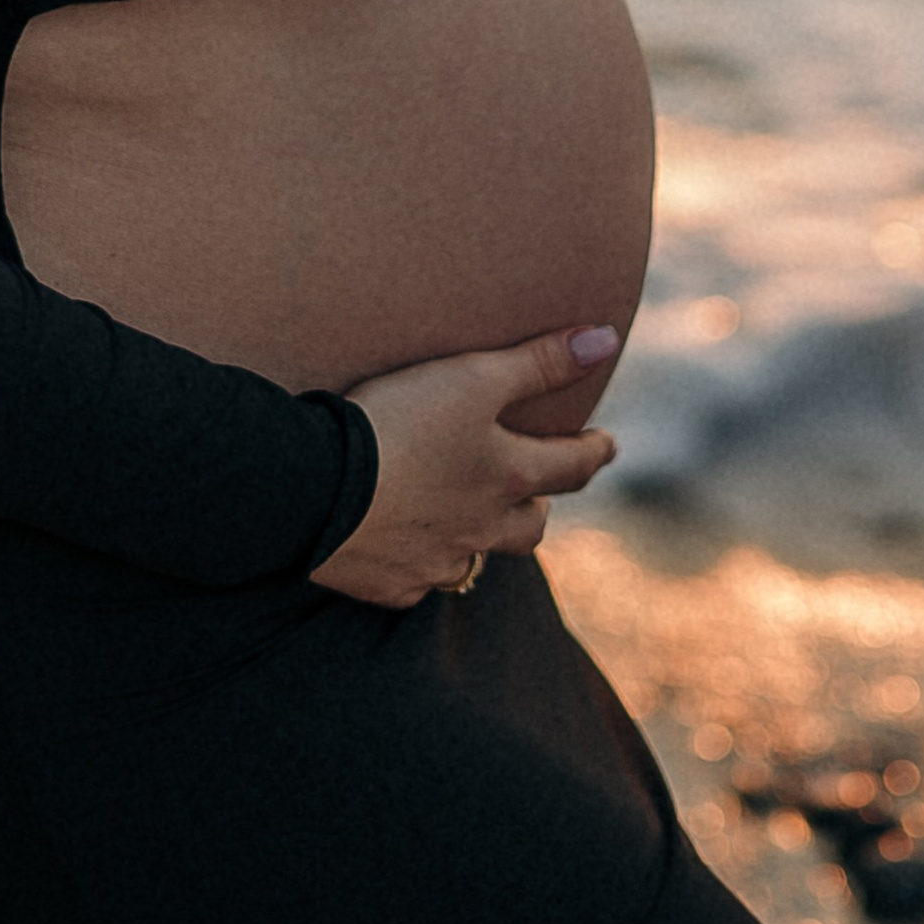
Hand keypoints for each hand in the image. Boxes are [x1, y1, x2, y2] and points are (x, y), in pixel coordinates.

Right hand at [309, 327, 621, 609]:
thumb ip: (539, 362)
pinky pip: (420, 579)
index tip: (606, 443)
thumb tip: (604, 340)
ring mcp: (437, 561)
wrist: (317, 489)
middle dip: (539, 505)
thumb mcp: (472, 378)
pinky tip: (407, 545)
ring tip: (473, 518)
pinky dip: (423, 562)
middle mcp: (482, 528)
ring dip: (483, 538)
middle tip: (537, 488)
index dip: (594, 451)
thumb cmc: (399, 423)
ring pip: (476, 559)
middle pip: (530, 526)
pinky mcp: (392, 583)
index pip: (571, 466)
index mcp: (508, 477)